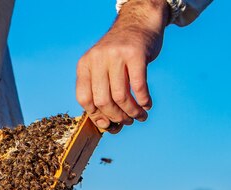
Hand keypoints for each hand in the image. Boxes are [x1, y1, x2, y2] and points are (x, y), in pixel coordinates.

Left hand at [76, 0, 169, 132]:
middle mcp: (97, 59)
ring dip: (132, 112)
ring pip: (120, 96)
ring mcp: (115, 55)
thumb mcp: (101, 67)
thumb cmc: (120, 53)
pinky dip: (143, 100)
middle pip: (102, 100)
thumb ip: (100, 90)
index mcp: (84, 65)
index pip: (84, 98)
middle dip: (116, 116)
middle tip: (127, 121)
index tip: (108, 124)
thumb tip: (105, 125)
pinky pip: (138, 86)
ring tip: (140, 116)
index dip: (96, 115)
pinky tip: (147, 104)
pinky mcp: (135, 54)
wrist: (137, 23)